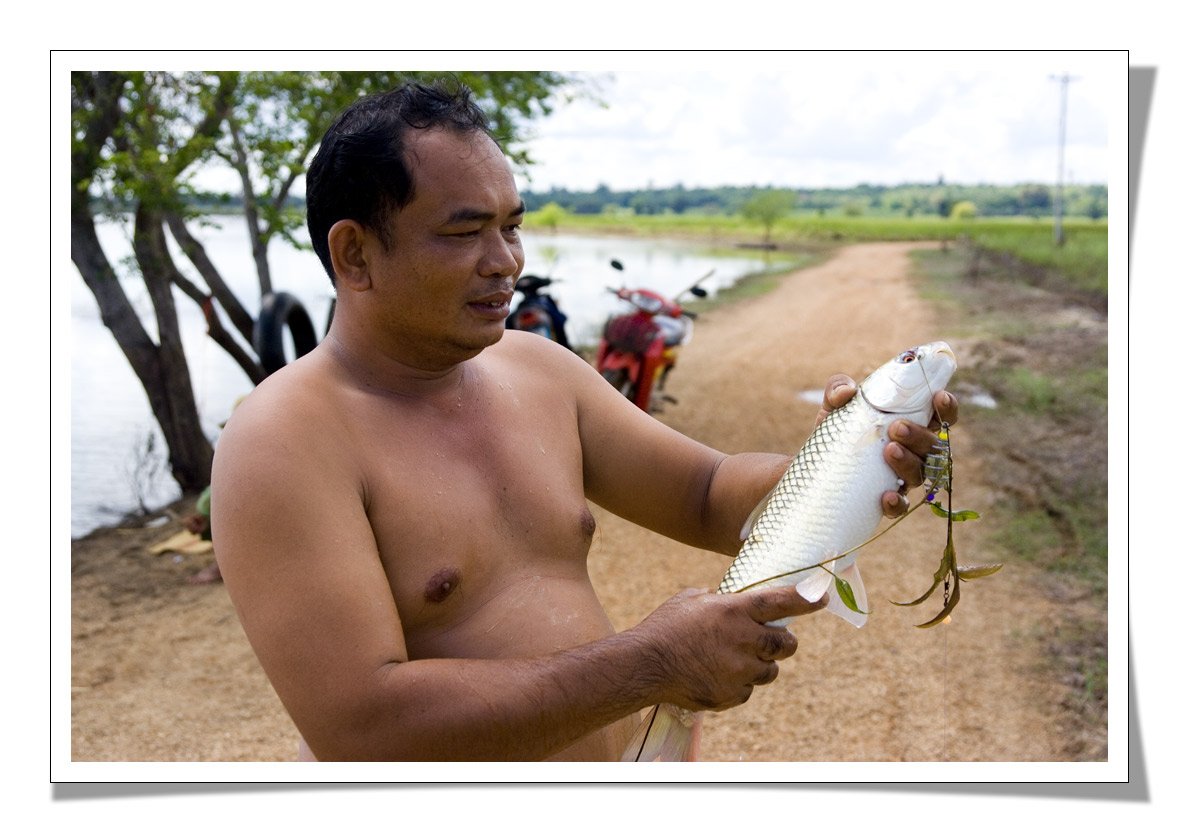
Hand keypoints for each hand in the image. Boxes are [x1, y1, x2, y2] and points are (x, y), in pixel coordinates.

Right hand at [633, 586, 826, 712]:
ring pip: (770, 671)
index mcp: (735, 610)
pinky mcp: (732, 694)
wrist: (645, 665)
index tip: (821, 598)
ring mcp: (740, 670)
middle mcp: (743, 639)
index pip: (781, 602)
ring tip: (733, 660)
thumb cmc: (665, 627)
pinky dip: (738, 683)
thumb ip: (719, 599)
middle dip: (783, 642)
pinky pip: (747, 690)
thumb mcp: (691, 599)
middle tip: (771, 640)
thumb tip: (730, 598)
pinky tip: (716, 675)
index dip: (806, 599)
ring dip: (760, 665)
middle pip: (787, 643)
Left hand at [819, 374, 958, 518]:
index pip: (940, 417)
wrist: (817, 466)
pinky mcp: (885, 500)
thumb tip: (847, 391)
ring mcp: (901, 477)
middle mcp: (913, 452)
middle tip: (896, 428)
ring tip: (889, 450)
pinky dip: (897, 503)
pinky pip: (901, 507)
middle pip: (933, 447)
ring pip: (920, 474)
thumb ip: (838, 388)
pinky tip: (887, 496)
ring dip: (908, 462)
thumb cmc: (837, 430)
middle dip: (919, 436)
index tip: (939, 397)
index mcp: (910, 425)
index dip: (947, 408)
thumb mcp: (834, 406)